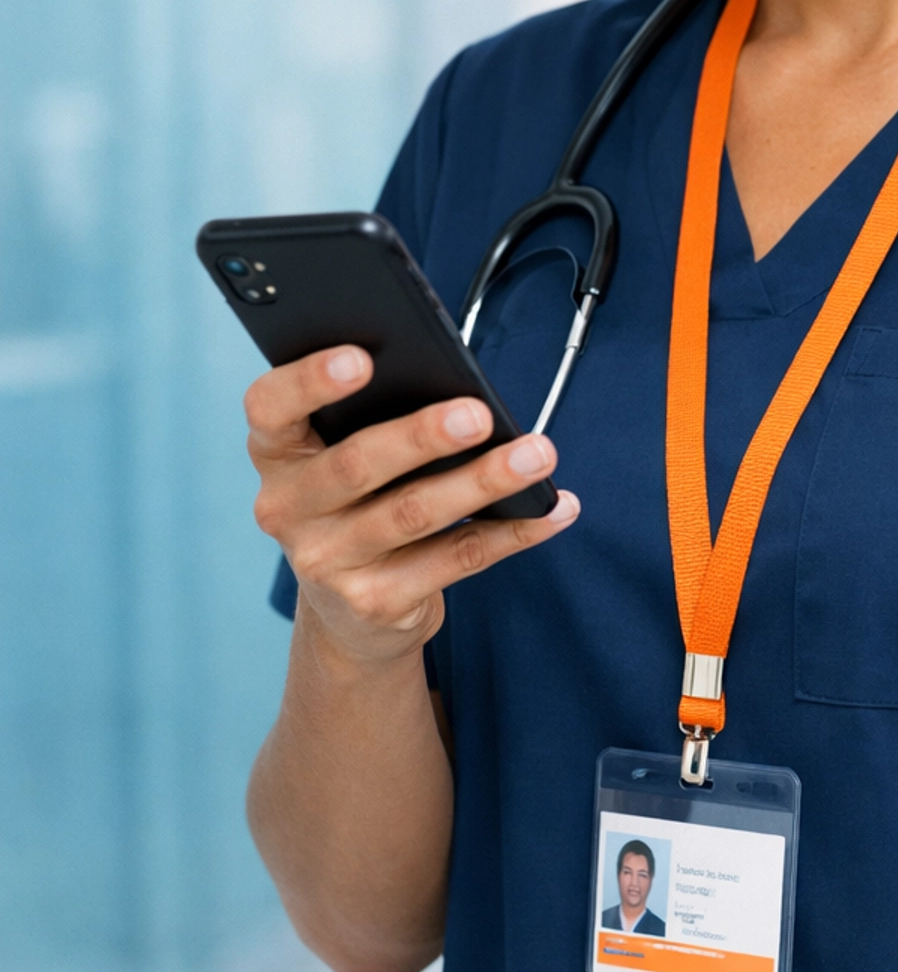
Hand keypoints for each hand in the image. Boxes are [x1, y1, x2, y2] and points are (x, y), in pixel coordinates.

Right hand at [248, 346, 579, 668]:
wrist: (349, 615)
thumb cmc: (359, 500)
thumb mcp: (341, 455)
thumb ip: (373, 416)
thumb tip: (457, 386)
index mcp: (277, 453)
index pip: (270, 407)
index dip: (310, 380)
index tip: (363, 357)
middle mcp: (288, 509)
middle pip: (356, 464)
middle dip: (422, 436)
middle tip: (479, 414)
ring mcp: (328, 562)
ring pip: (414, 513)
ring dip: (484, 480)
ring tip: (538, 455)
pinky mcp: (377, 603)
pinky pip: (457, 559)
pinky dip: (513, 531)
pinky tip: (554, 509)